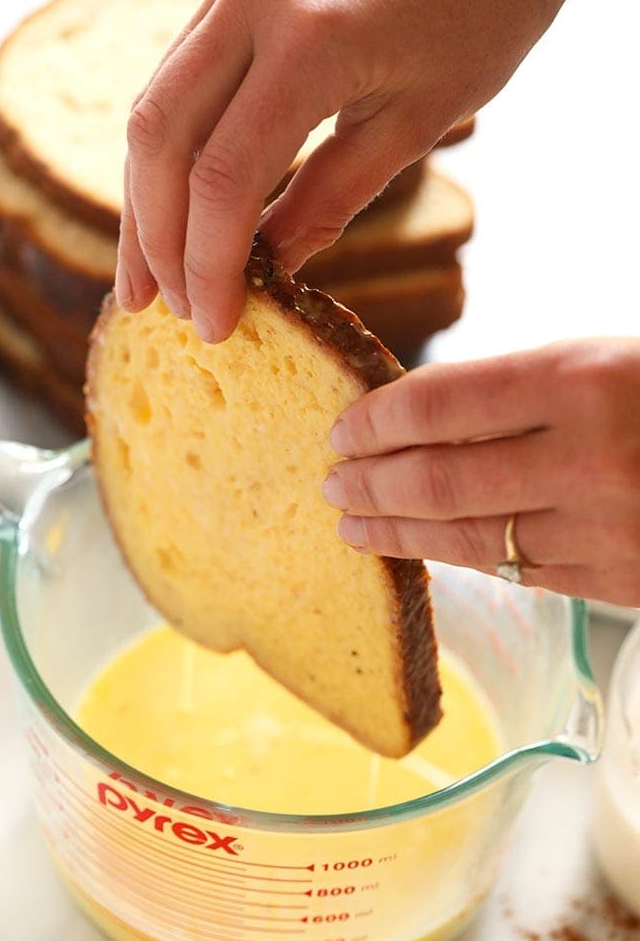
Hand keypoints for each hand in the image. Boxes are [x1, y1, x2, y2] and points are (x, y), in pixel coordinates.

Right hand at [116, 0, 618, 341]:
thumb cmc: (487, 3)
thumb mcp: (418, 119)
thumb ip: (331, 197)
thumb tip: (268, 266)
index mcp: (311, 37)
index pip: (222, 176)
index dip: (208, 263)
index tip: (214, 323)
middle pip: (159, 139)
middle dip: (153, 238)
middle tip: (157, 309)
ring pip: (154, 107)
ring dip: (144, 199)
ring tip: (146, 274)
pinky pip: (179, 78)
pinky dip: (172, 152)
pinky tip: (173, 203)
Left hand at [323, 338, 639, 606]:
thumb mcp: (604, 360)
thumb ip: (516, 390)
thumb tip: (415, 419)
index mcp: (583, 380)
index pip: (441, 403)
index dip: (376, 418)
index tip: (340, 428)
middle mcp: (589, 457)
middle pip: (440, 480)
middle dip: (370, 484)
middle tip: (330, 484)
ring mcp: (605, 529)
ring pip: (470, 538)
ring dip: (398, 533)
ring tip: (352, 526)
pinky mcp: (618, 580)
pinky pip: (518, 572)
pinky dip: (461, 559)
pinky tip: (426, 550)